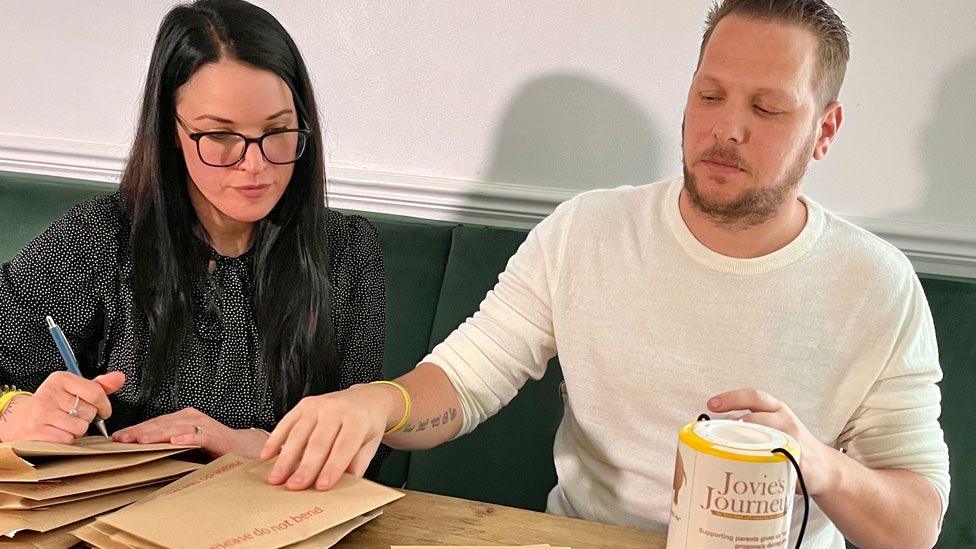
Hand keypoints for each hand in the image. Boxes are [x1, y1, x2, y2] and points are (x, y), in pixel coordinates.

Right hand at [0, 371, 124, 443]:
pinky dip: (66, 439)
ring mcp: (41, 412)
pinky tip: (58, 432)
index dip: (104, 405)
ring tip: (66, 424)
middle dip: (86, 418)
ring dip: (77, 430)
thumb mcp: (77, 389)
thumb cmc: (55, 404)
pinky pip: (67, 439)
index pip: (96, 393)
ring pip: (80, 428)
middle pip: (89, 413)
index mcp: (61, 379)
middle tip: (74, 416)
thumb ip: (101, 385)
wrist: (23, 418)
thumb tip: (120, 378)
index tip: (103, 411)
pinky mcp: (36, 430)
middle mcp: (49, 393)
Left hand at [112, 408, 268, 458]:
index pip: (154, 423)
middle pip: (161, 424)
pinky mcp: (215, 436)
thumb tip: (139, 452)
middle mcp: (192, 418)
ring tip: (141, 440)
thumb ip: (167, 445)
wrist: (243, 448)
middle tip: (121, 440)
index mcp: (182, 419)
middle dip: (140, 432)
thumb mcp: (186, 445)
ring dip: (157, 434)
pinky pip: (199, 436)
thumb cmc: (213, 448)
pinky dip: (187, 438)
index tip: (116, 439)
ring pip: (175, 428)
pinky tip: (175, 442)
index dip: (135, 430)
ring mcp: (204, 425)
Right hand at [260, 383, 401, 490]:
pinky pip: (286, 423)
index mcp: (358, 419)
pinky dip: (275, 440)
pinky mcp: (304, 404)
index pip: (343, 447)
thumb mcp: (370, 444)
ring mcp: (319, 405)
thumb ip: (357, 464)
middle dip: (305, 467)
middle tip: (294, 487)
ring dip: (286, 458)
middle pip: (318, 442)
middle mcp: (337, 409)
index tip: (321, 487)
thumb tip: (342, 487)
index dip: (332, 468)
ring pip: (299, 434)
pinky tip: (267, 456)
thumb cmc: (367, 425)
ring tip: (276, 478)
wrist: (366, 398)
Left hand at [707, 388, 836, 495]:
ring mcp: (793, 440)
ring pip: (764, 437)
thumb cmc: (790, 445)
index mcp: (777, 409)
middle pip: (756, 416)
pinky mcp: (798, 460)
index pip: (753, 396)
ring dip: (743, 443)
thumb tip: (713, 430)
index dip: (731, 398)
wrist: (824, 468)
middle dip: (732, 424)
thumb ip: (749, 425)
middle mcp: (785, 420)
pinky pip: (775, 459)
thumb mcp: (773, 427)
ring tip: (728, 450)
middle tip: (715, 433)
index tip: (711, 404)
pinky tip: (747, 468)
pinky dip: (759, 463)